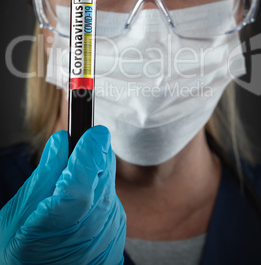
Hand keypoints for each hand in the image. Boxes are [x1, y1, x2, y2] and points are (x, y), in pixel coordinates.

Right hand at [0, 125, 125, 263]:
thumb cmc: (23, 252)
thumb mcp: (18, 214)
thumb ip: (43, 177)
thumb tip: (61, 142)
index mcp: (54, 229)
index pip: (81, 185)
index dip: (90, 155)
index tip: (94, 133)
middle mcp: (87, 235)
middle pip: (102, 181)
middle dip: (97, 155)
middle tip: (86, 142)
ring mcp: (107, 236)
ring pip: (109, 187)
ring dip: (97, 173)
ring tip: (75, 179)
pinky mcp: (118, 234)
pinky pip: (111, 200)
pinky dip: (100, 190)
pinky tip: (85, 197)